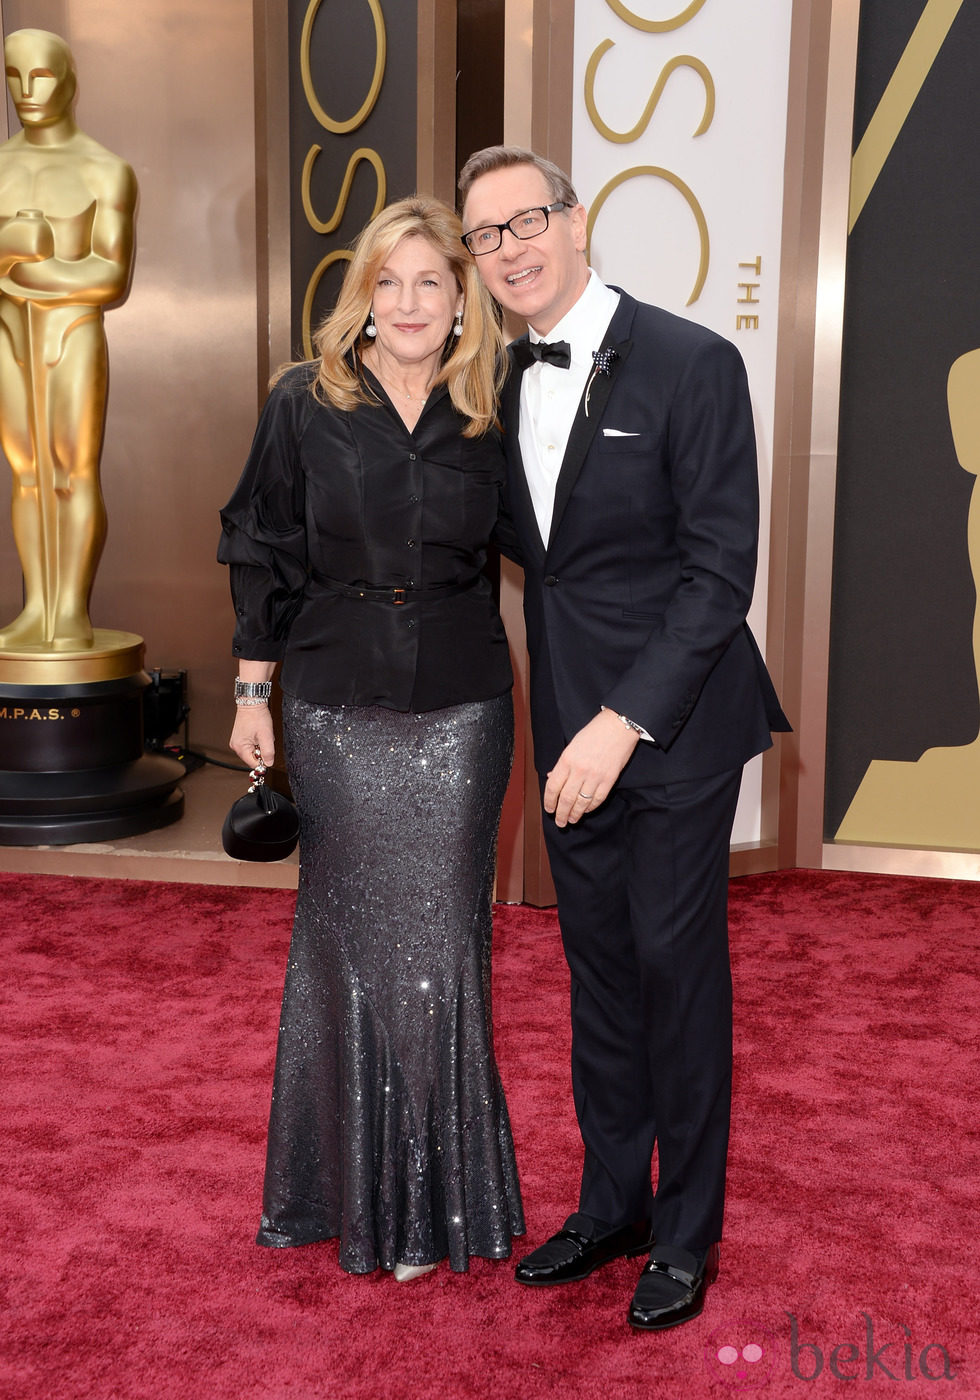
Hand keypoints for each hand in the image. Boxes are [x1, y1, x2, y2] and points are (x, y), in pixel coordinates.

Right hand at [229, 704, 274, 769]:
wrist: (252, 703)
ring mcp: (237, 742)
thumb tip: (268, 764)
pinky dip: (257, 742)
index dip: (263, 761)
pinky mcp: (240, 738)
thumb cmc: (257, 716)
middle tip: (265, 740)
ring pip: (252, 751)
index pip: (253, 764)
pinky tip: (258, 734)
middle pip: (252, 758)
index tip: (268, 752)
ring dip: (260, 746)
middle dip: (262, 751)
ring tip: (261, 735)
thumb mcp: (266, 736)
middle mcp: (236, 746)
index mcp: (240, 748)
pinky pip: (251, 745)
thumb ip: (268, 752)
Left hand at [543, 710, 639, 827]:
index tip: (549, 809)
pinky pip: (597, 799)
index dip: (549, 801)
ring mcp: (595, 776)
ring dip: (575, 814)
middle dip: (561, 814)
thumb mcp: (572, 745)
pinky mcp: (609, 780)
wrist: (618, 726)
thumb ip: (562, 764)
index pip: (553, 787)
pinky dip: (590, 807)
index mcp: (567, 760)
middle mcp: (579, 770)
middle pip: (566, 799)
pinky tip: (586, 810)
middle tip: (560, 822)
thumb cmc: (594, 733)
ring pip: (581, 802)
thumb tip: (552, 778)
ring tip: (572, 820)